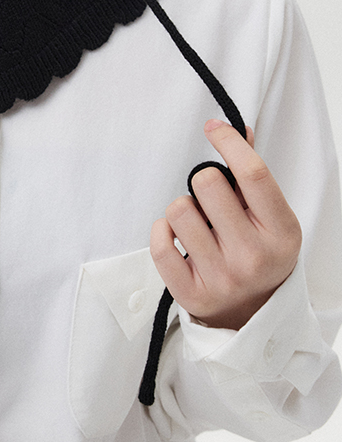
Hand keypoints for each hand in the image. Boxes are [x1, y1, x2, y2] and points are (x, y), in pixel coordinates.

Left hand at [150, 120, 301, 330]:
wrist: (253, 312)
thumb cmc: (258, 251)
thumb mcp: (269, 215)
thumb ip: (252, 174)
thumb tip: (237, 129)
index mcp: (281, 232)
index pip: (253, 173)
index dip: (229, 142)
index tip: (214, 129)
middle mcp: (254, 257)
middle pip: (207, 184)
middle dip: (203, 182)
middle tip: (210, 200)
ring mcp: (223, 278)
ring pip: (178, 209)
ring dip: (182, 209)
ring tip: (198, 224)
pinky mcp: (193, 295)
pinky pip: (160, 244)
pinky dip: (162, 232)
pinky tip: (176, 236)